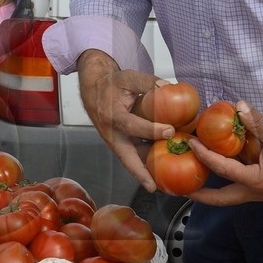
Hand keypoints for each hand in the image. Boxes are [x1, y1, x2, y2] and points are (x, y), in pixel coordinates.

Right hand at [76, 49, 170, 191]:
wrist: (92, 87)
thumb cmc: (111, 83)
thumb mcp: (127, 77)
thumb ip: (147, 81)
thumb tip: (168, 86)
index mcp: (112, 116)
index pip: (132, 126)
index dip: (151, 129)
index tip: (169, 130)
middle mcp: (111, 133)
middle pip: (125, 157)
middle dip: (139, 172)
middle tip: (152, 186)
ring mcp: (114, 140)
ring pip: (129, 159)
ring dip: (143, 171)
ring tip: (161, 183)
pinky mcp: (118, 143)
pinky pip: (131, 155)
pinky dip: (144, 162)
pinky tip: (160, 167)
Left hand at [187, 100, 262, 205]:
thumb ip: (257, 122)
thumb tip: (239, 105)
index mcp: (255, 182)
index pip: (223, 169)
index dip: (204, 155)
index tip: (192, 144)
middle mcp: (254, 193)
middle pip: (220, 200)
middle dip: (200, 194)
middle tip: (181, 188)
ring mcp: (261, 194)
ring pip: (230, 195)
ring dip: (214, 188)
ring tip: (197, 177)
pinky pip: (241, 188)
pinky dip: (229, 179)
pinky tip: (224, 168)